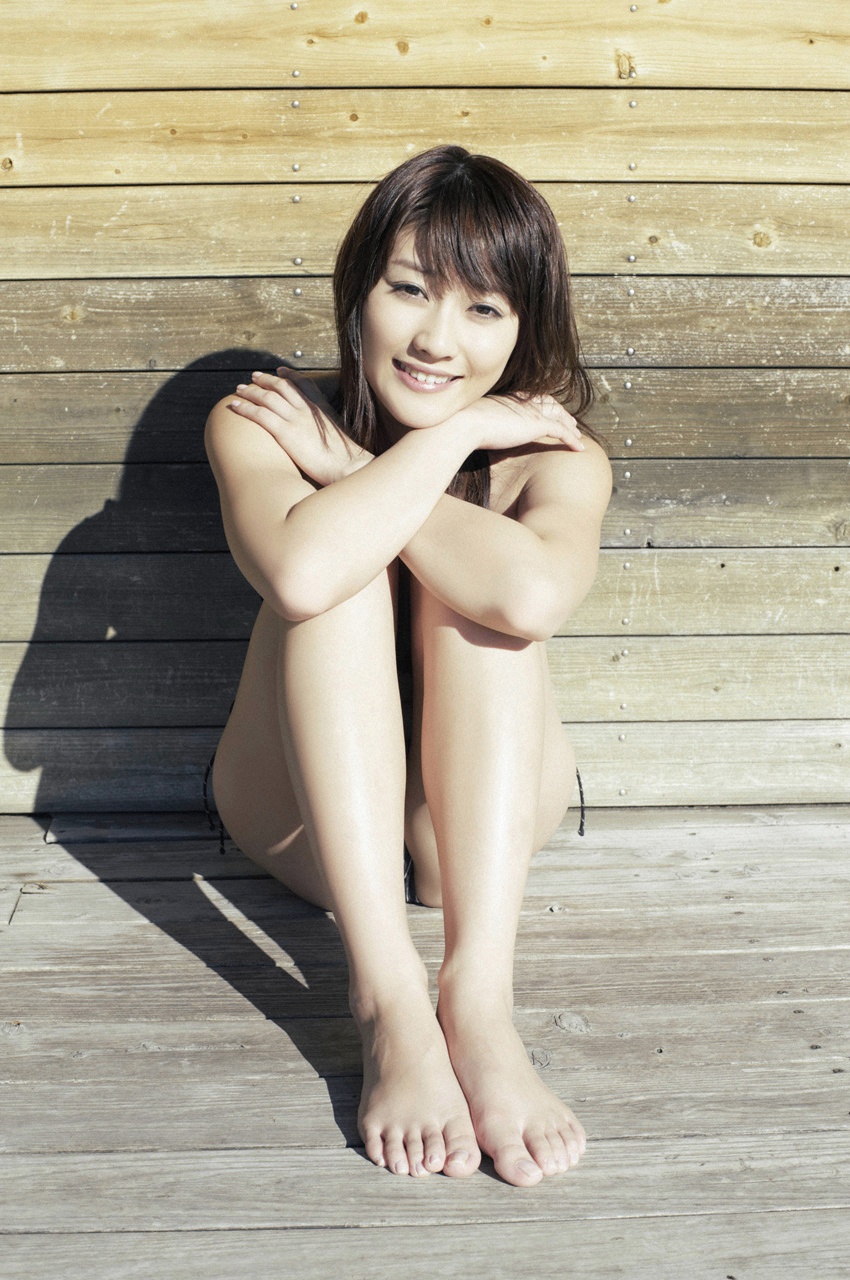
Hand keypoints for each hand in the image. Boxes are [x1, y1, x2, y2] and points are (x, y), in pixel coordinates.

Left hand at [228, 370, 370, 485]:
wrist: (347, 466)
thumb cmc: (346, 460)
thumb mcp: (341, 437)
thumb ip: (329, 432)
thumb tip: (325, 440)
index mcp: (322, 409)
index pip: (304, 384)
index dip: (291, 376)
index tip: (281, 371)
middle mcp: (307, 409)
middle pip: (282, 387)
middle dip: (266, 380)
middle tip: (253, 377)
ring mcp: (296, 419)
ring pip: (268, 397)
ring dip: (251, 392)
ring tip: (239, 389)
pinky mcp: (286, 432)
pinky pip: (260, 415)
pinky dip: (245, 408)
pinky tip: (234, 406)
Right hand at [456, 394, 583, 453]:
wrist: (465, 423)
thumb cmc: (462, 424)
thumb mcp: (473, 419)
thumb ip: (480, 422)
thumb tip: (472, 431)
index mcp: (510, 398)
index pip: (533, 398)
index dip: (544, 404)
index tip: (550, 411)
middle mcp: (523, 401)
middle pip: (550, 404)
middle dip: (561, 413)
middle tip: (570, 423)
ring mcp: (531, 411)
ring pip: (558, 416)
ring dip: (569, 426)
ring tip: (577, 436)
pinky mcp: (537, 424)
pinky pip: (561, 432)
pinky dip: (572, 440)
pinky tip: (579, 449)